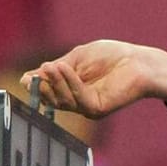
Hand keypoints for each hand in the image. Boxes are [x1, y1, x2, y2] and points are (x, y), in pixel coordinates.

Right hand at [20, 40, 166, 117]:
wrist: (138, 61)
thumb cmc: (111, 57)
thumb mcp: (76, 58)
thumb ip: (56, 68)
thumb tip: (28, 77)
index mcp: (70, 89)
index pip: (47, 92)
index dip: (36, 86)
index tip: (28, 78)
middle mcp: (77, 101)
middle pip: (51, 99)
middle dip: (43, 85)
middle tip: (40, 71)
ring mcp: (87, 107)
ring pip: (62, 100)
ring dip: (55, 81)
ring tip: (52, 66)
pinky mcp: (97, 109)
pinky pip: (77, 97)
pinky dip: (68, 82)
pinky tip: (63, 68)